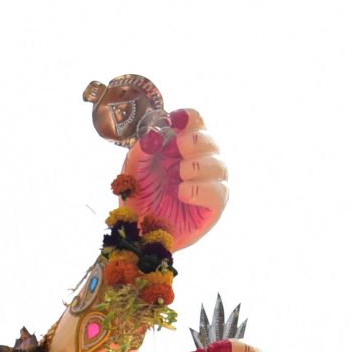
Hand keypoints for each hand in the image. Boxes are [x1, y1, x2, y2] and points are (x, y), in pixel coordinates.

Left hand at [117, 108, 228, 249]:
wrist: (137, 233)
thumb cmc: (138, 199)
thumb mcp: (131, 172)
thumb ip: (140, 151)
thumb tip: (154, 134)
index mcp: (181, 147)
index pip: (196, 123)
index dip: (189, 118)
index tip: (177, 119)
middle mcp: (200, 162)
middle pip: (211, 141)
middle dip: (196, 141)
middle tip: (180, 147)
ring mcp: (209, 184)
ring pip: (219, 165)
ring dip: (197, 167)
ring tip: (179, 177)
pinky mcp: (213, 207)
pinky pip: (219, 192)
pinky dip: (201, 189)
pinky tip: (183, 193)